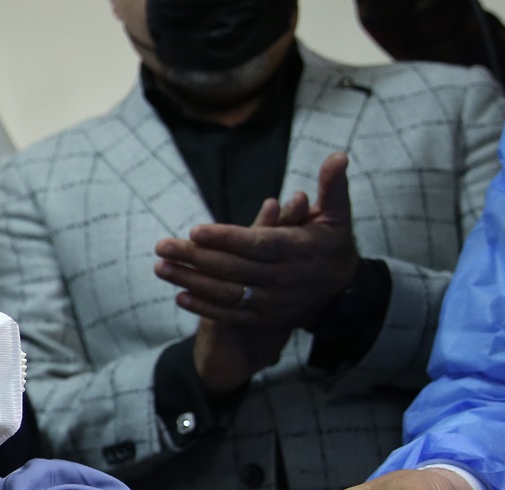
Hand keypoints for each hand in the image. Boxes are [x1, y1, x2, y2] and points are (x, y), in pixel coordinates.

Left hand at [154, 153, 359, 390]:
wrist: (343, 293)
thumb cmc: (333, 244)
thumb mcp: (338, 215)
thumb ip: (333, 186)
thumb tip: (338, 155)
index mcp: (296, 249)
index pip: (256, 243)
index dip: (225, 238)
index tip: (194, 231)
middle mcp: (283, 279)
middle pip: (232, 268)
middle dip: (194, 257)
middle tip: (161, 245)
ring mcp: (272, 302)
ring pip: (226, 293)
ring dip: (190, 281)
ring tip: (161, 268)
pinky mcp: (264, 319)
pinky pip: (230, 314)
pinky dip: (204, 308)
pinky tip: (180, 296)